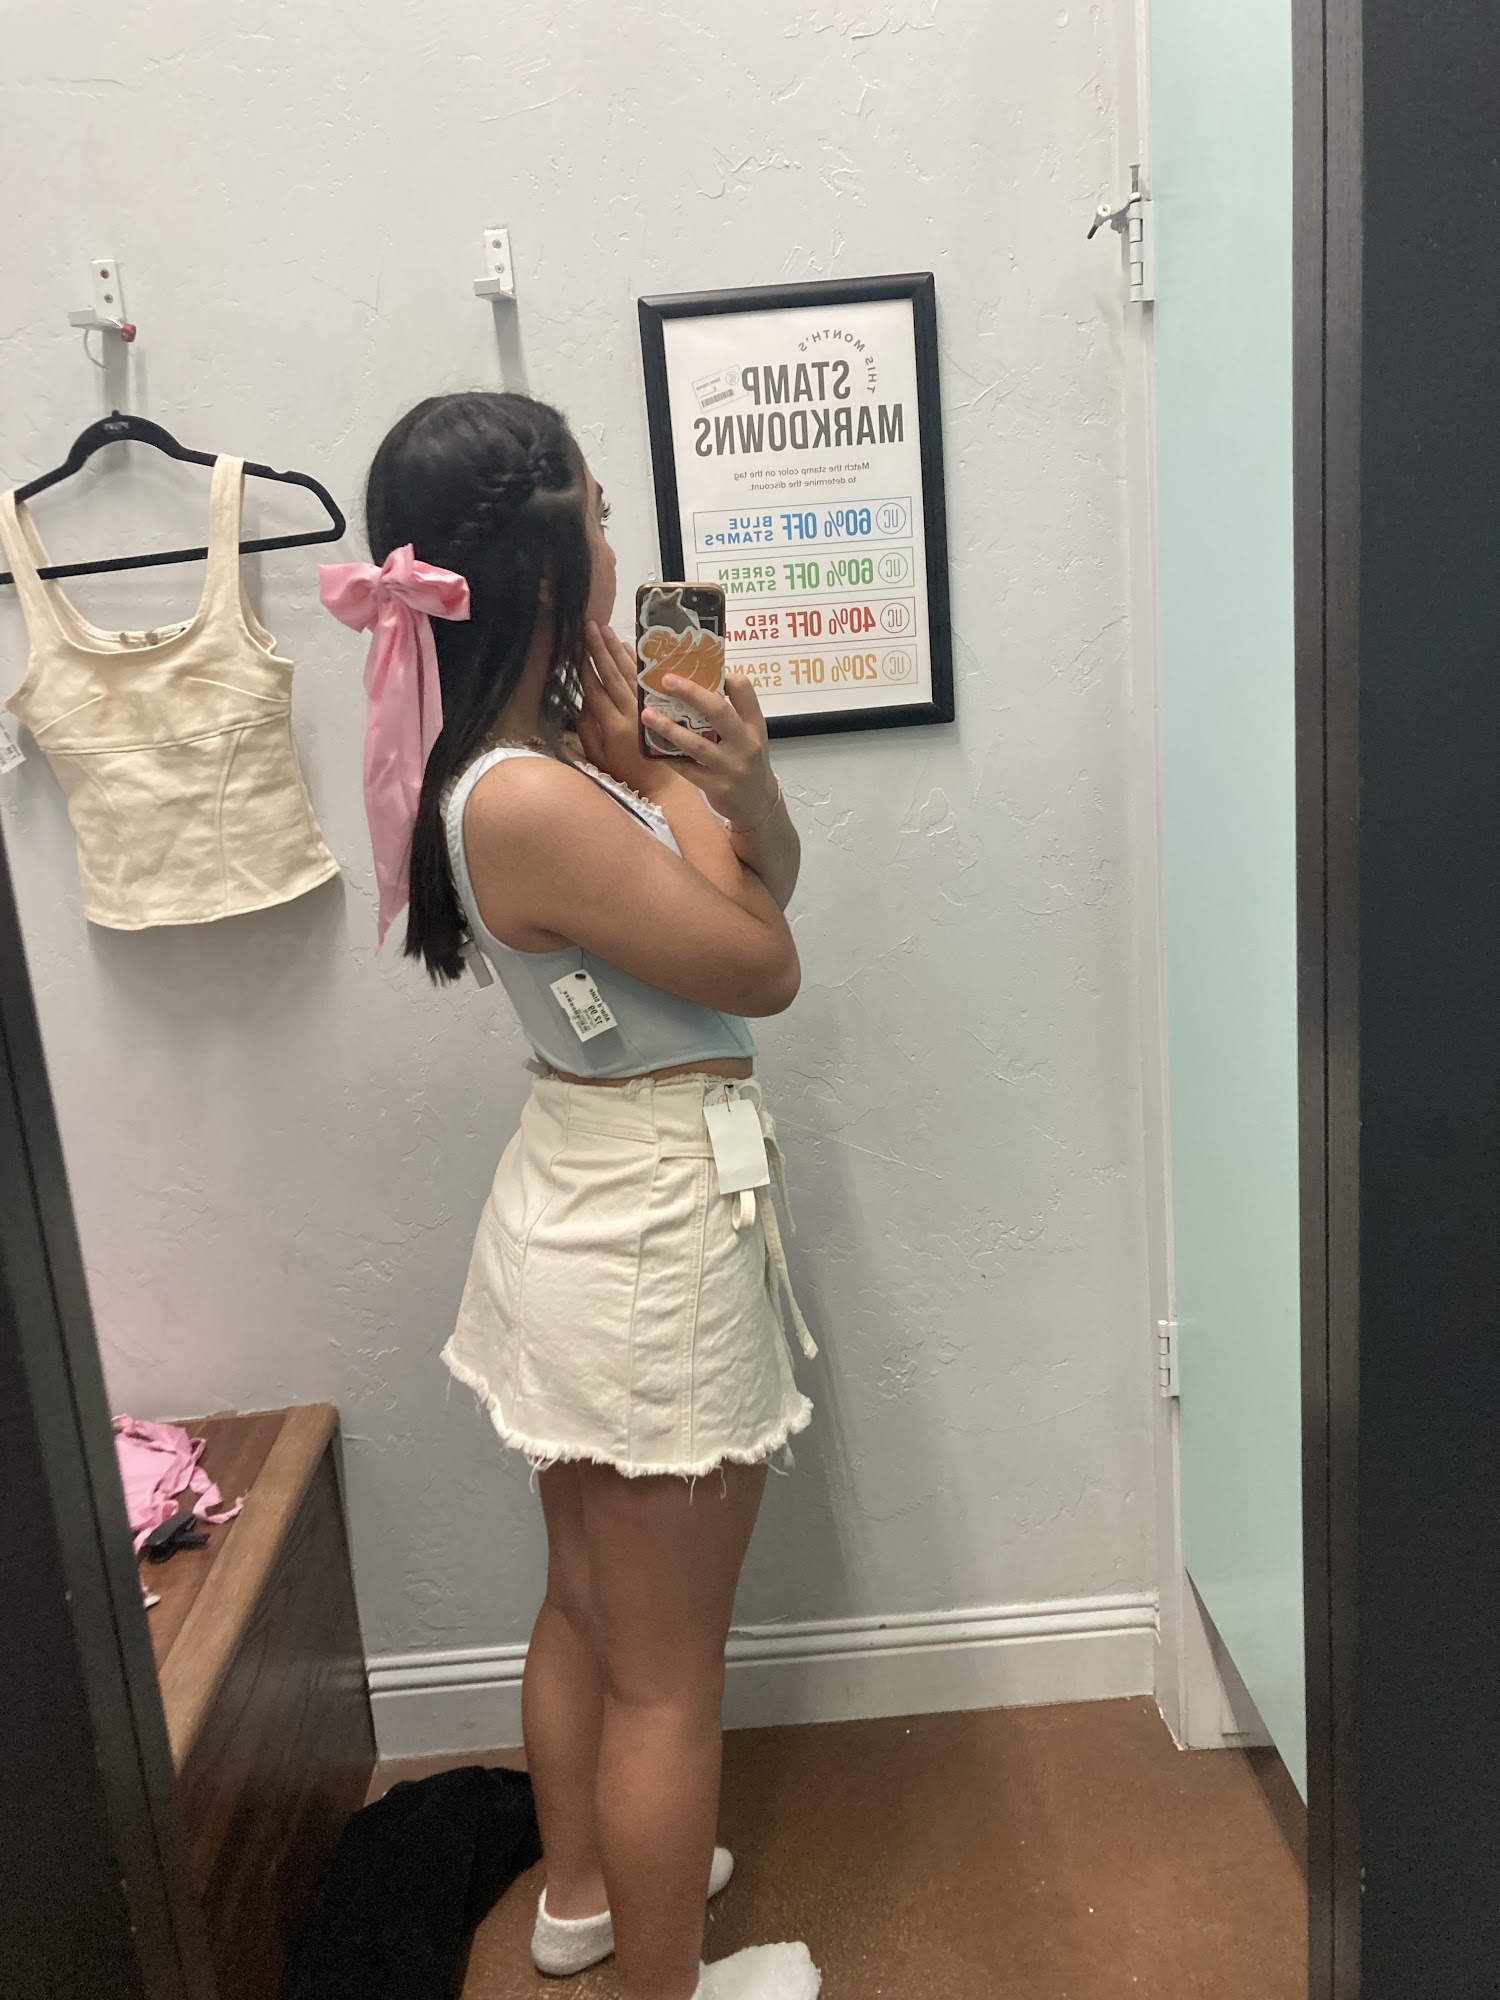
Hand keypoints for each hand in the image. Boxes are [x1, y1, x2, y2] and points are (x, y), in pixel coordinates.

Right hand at [576, 621, 685, 803]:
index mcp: (613, 728)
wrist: (664, 788)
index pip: (595, 690)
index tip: (574, 646)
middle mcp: (631, 714)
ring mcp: (648, 709)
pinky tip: (628, 645)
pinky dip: (638, 661)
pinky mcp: (662, 708)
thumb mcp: (599, 759)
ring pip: (631, 673)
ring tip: (604, 628)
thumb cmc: (627, 775)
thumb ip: (588, 731)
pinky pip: (648, 680)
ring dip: (616, 649)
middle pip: (612, 675)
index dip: (584, 667)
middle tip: (589, 625)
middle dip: (599, 649)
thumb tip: (582, 702)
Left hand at [640, 672, 780, 830]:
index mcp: (754, 724)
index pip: (744, 690)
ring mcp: (731, 766)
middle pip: (719, 711)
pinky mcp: (716, 786)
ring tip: (647, 714)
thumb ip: (730, 715)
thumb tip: (695, 687)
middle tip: (666, 680)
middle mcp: (745, 743)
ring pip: (696, 744)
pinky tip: (652, 747)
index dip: (724, 676)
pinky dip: (668, 756)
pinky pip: (687, 769)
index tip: (701, 668)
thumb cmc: (747, 762)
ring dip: (669, 728)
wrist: (758, 803)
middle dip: (691, 692)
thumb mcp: (749, 735)